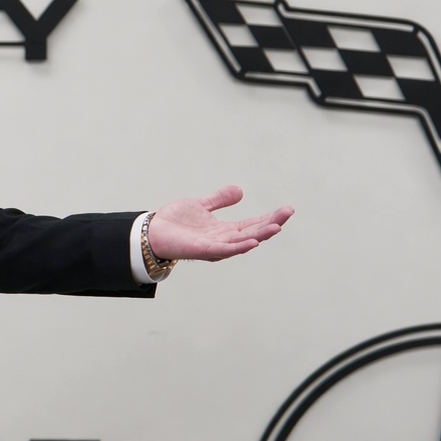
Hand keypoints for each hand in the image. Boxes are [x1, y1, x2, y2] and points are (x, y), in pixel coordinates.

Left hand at [145, 185, 291, 262]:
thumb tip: (240, 190)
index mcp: (224, 230)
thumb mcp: (200, 205)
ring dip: (260, 235)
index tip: (287, 210)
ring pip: (242, 241)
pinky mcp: (203, 250)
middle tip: (288, 213)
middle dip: (271, 224)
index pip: (252, 224)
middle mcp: (223, 240)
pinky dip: (238, 247)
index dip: (269, 218)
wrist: (152, 231)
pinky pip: (224, 250)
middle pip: (253, 232)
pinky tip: (252, 241)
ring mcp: (214, 246)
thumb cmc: (175, 222)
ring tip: (277, 227)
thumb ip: (219, 200)